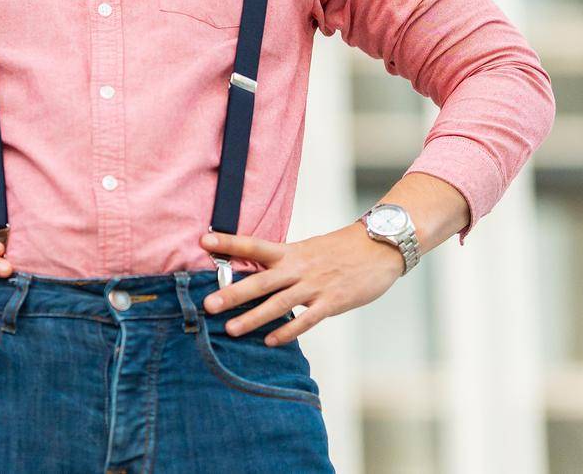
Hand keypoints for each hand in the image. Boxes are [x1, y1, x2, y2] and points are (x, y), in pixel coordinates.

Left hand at [199, 224, 405, 345]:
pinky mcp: (332, 301)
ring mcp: (315, 285)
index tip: (203, 240)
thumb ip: (284, 263)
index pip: (254, 244)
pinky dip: (287, 331)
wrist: (379, 248)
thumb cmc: (340, 250)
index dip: (229, 242)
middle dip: (232, 293)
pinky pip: (306, 320)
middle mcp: (298, 267)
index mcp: (291, 251)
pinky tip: (270, 342)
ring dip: (253, 318)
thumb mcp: (308, 249)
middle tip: (208, 305)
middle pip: (260, 280)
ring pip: (279, 303)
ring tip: (231, 330)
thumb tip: (255, 272)